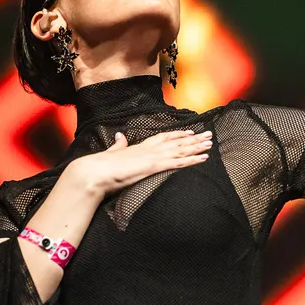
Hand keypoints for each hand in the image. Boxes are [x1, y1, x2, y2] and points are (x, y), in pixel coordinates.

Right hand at [64, 129, 212, 197]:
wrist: (93, 172)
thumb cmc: (100, 167)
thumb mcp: (112, 154)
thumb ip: (118, 146)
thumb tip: (119, 137)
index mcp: (140, 146)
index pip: (164, 137)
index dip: (179, 135)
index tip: (191, 132)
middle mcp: (149, 149)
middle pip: (177, 142)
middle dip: (194, 139)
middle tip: (209, 135)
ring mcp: (152, 157)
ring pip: (181, 150)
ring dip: (197, 147)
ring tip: (211, 144)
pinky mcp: (153, 166)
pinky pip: (178, 163)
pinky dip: (192, 160)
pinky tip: (203, 158)